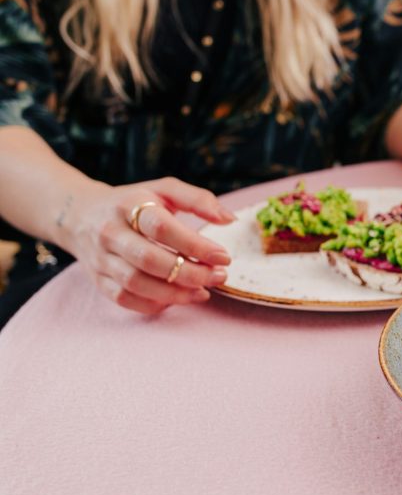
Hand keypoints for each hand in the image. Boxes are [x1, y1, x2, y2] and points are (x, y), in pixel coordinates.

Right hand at [60, 177, 235, 314]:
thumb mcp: (163, 190)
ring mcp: (101, 258)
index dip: (196, 245)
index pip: (162, 228)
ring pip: (136, 283)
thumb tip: (229, 219)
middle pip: (149, 260)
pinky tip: (177, 299)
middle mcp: (110, 232)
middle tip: (219, 277)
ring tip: (203, 291)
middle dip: (190, 273)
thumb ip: (198, 200)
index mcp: (129, 206)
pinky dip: (153, 304)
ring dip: (175, 293)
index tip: (223, 257)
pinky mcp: (98, 279)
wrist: (79, 214)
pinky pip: (124, 299)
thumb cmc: (134, 202)